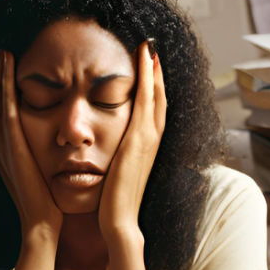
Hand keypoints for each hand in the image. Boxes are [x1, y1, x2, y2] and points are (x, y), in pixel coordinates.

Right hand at [0, 50, 62, 238]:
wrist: (42, 224)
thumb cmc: (49, 204)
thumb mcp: (43, 174)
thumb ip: (44, 157)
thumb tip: (60, 145)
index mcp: (5, 151)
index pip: (2, 113)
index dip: (4, 91)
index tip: (13, 71)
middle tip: (4, 53)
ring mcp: (1, 142)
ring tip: (5, 51)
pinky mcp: (10, 141)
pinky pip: (5, 103)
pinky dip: (4, 80)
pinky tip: (8, 61)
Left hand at [98, 40, 165, 240]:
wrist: (119, 222)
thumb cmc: (114, 203)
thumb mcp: (117, 174)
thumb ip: (118, 159)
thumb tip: (111, 153)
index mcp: (145, 147)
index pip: (152, 110)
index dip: (153, 88)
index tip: (148, 67)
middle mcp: (152, 140)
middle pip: (159, 98)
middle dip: (157, 73)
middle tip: (153, 48)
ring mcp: (148, 139)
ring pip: (156, 96)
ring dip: (154, 70)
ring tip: (149, 47)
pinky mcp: (139, 140)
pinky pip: (145, 102)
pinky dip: (148, 80)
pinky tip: (144, 61)